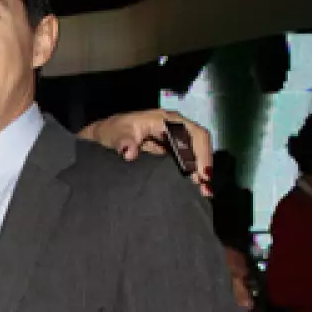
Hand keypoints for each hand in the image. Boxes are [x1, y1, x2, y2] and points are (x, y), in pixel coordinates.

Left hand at [87, 109, 213, 194]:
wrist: (106, 134)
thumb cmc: (112, 131)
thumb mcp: (115, 135)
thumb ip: (122, 142)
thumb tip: (129, 153)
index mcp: (165, 120)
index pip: (192, 133)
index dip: (200, 152)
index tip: (201, 174)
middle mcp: (175, 125)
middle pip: (199, 142)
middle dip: (205, 164)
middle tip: (205, 188)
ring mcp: (175, 135)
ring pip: (196, 150)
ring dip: (201, 169)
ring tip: (204, 191)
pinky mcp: (172, 146)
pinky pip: (188, 157)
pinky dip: (193, 171)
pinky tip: (196, 186)